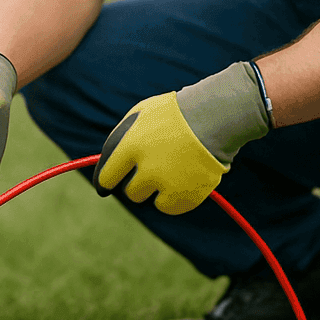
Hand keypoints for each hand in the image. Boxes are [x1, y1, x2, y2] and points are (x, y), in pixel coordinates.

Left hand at [93, 61, 271, 214]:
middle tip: (152, 170)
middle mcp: (146, 167)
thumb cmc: (176, 112)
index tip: (105, 187)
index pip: (106, 177)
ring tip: (172, 170)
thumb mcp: (141, 114)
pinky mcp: (185, 195)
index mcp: (130, 145)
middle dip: (138, 183)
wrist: (214, 116)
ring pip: (148, 200)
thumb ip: (123, 139)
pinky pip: (168, 207)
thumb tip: (109, 162)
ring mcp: (167, 183)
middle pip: (130, 192)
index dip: (105, 183)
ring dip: (156, 189)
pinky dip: (173, 197)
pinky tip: (183, 180)